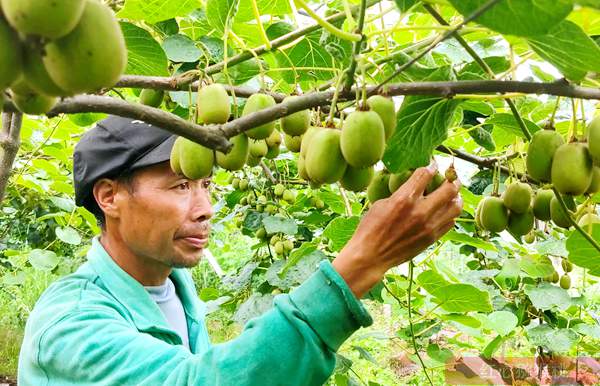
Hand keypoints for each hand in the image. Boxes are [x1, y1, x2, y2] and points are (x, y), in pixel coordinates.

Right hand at [332, 163, 462, 297]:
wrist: (371, 257)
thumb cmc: (370, 228)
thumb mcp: (380, 204)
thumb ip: (399, 192)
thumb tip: (411, 185)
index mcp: (404, 199)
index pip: (425, 174)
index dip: (432, 165)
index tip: (433, 164)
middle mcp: (420, 212)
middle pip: (449, 188)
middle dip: (452, 178)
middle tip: (451, 175)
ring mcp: (428, 226)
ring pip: (456, 206)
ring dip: (456, 196)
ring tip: (452, 192)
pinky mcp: (432, 238)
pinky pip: (450, 222)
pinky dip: (450, 213)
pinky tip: (444, 210)